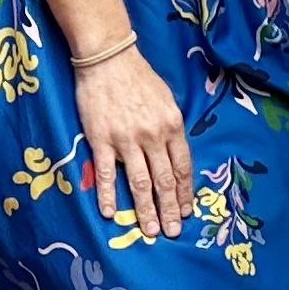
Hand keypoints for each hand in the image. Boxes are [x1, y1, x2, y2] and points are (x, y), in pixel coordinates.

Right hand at [75, 44, 194, 235]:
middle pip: (164, 181)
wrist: (108, 58)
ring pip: (139, 183)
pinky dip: (108, 196)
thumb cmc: (139, 77)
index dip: (185, 193)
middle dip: (170, 210)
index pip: (182, 167)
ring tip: (150, 231)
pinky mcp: (101, 140)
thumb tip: (175, 154)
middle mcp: (153, 136)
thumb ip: (171, 128)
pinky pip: (106, 174)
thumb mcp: (166, 100)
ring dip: (146, 210)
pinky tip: (110, 214)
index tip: (187, 212)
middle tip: (172, 232)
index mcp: (172, 126)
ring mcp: (126, 140)